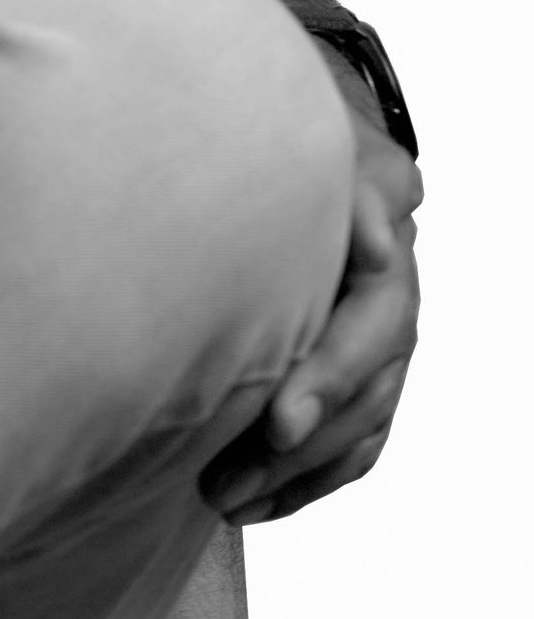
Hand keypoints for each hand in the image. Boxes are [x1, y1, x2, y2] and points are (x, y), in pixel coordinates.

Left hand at [203, 72, 420, 527]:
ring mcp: (383, 334)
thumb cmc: (277, 116)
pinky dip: (309, 480)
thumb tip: (374, 238)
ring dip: (297, 469)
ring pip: (361, 421)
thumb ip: (338, 176)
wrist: (287, 116)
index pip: (373, 318)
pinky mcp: (364, 368)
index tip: (278, 420)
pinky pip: (355, 442)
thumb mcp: (301, 121)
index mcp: (382, 228)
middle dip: (307, 431)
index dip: (328, 375)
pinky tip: (257, 501)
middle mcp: (392, 288)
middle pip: (369, 380)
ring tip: (225, 495)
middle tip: (247, 460)